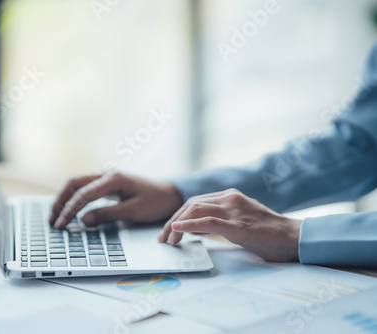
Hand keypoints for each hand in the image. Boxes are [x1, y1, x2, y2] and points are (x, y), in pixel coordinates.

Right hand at [50, 172, 183, 227]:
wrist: (170, 194)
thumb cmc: (156, 202)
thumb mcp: (134, 211)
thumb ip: (108, 214)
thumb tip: (83, 220)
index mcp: (113, 178)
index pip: (84, 193)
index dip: (69, 209)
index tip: (60, 223)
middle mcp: (106, 174)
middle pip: (74, 183)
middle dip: (60, 201)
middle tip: (52, 220)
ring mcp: (106, 178)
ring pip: (77, 185)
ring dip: (64, 199)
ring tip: (56, 216)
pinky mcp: (107, 184)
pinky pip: (85, 189)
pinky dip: (74, 198)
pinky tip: (69, 210)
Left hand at [158, 188, 300, 261]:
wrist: (294, 238)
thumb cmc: (269, 233)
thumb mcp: (240, 221)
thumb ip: (220, 220)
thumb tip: (196, 229)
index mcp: (230, 196)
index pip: (196, 201)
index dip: (179, 215)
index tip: (169, 229)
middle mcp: (230, 199)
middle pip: (191, 205)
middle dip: (173, 220)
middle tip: (164, 238)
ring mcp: (234, 210)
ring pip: (196, 211)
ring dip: (177, 225)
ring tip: (168, 239)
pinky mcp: (239, 225)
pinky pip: (208, 221)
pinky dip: (189, 225)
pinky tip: (177, 229)